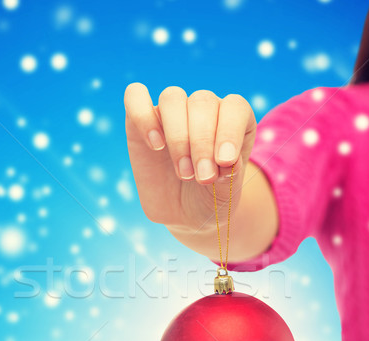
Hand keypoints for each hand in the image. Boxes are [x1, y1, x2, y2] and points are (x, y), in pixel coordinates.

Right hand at [124, 83, 256, 231]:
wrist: (185, 215)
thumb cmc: (212, 198)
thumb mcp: (227, 194)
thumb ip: (232, 176)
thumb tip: (227, 161)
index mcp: (234, 119)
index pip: (234, 107)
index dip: (230, 130)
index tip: (224, 161)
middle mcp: (204, 109)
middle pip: (202, 102)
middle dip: (202, 142)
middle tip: (202, 178)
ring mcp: (172, 113)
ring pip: (172, 97)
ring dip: (178, 136)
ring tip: (182, 172)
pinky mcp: (140, 121)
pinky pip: (135, 96)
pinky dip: (143, 116)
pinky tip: (155, 145)